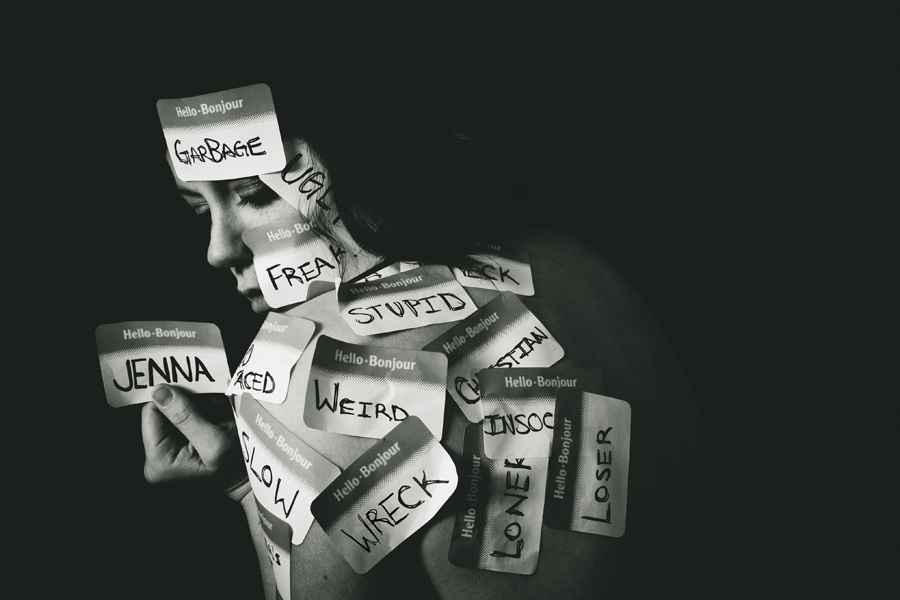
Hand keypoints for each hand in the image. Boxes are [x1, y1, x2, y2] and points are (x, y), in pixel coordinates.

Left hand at [142, 385, 248, 500]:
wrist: (246, 479)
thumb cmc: (236, 466)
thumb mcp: (215, 441)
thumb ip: (185, 416)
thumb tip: (159, 392)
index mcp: (159, 461)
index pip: (150, 413)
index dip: (174, 401)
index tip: (199, 402)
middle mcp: (154, 459)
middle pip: (160, 413)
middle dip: (186, 405)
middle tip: (212, 411)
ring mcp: (163, 454)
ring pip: (170, 413)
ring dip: (194, 408)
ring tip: (215, 417)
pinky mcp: (171, 448)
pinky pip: (177, 419)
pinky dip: (196, 413)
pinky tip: (212, 421)